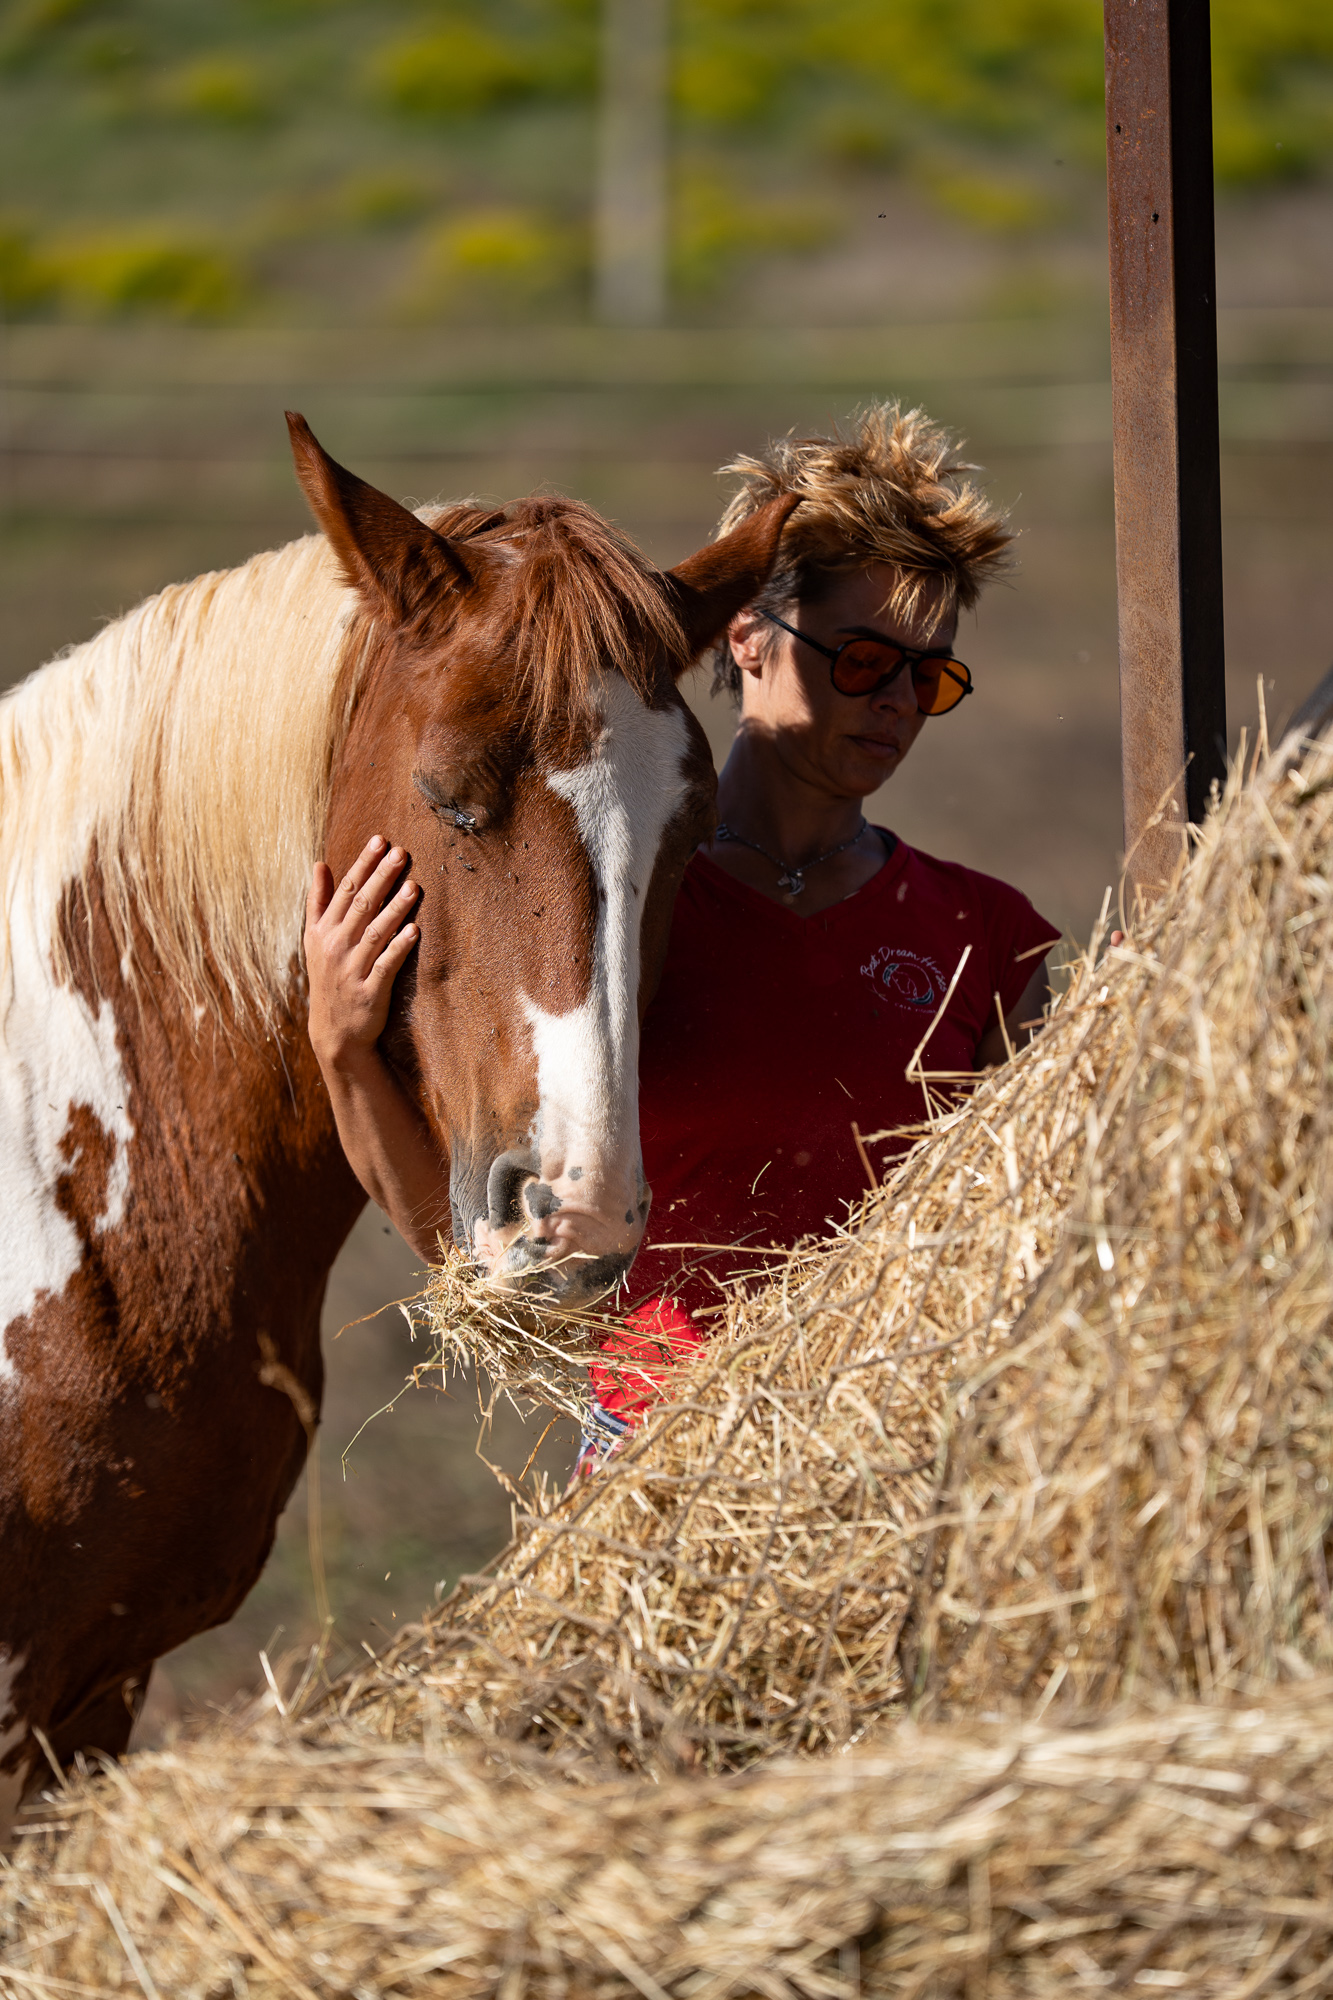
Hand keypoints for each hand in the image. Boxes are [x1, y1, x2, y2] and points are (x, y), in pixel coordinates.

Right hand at [305, 837, 419, 1068]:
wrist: (334, 1031)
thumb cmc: (328, 977)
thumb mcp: (314, 940)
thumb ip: (318, 901)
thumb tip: (320, 864)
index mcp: (323, 931)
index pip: (346, 891)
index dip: (363, 865)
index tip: (380, 840)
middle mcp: (336, 946)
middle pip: (362, 905)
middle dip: (382, 877)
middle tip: (402, 853)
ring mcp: (352, 969)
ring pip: (375, 932)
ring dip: (395, 909)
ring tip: (414, 886)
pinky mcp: (369, 991)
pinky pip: (386, 965)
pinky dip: (399, 948)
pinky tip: (414, 931)